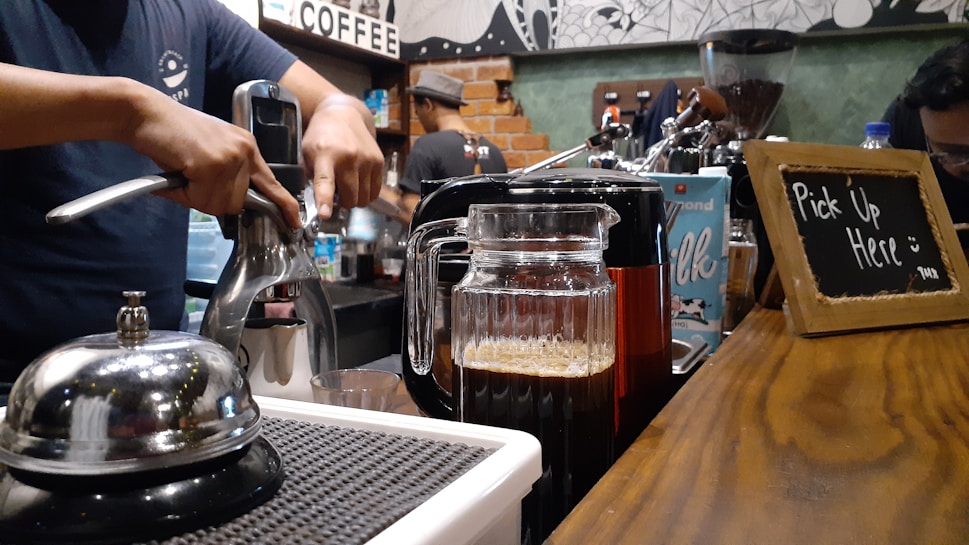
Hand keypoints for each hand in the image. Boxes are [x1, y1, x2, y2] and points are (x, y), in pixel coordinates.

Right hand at [126, 85, 300, 227]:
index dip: (284, 205)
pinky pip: (200, 199)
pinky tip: (178, 171)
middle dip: (211, 200)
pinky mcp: (211, 165)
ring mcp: (229, 158)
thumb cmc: (171, 133)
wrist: (145, 112)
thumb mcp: (210, 150)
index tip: (293, 221)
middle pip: (237, 202)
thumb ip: (226, 174)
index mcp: (247, 146)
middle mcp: (244, 151)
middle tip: (191, 179)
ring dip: (196, 197)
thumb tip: (229, 206)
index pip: (272, 182)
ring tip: (183, 172)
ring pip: (219, 204)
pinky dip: (184, 193)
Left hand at [302, 94, 383, 218]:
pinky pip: (375, 192)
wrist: (344, 115)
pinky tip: (358, 183)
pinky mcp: (378, 161)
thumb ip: (310, 177)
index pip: (325, 182)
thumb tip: (315, 202)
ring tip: (347, 185)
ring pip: (363, 199)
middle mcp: (348, 157)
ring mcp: (366, 159)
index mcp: (325, 155)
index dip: (325, 200)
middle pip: (349, 198)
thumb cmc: (322, 136)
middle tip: (336, 192)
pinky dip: (366, 193)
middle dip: (342, 203)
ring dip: (355, 199)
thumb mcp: (307, 152)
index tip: (325, 214)